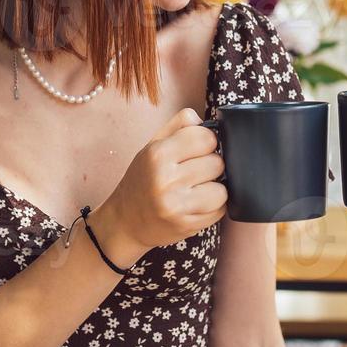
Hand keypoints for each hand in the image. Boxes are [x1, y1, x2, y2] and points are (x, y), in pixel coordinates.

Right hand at [103, 108, 226, 252]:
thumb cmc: (142, 180)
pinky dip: (212, 208)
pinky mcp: (186, 225)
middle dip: (210, 166)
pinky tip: (195, 206)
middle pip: (217, 163)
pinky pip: (220, 211)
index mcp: (158, 154)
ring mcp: (176, 205)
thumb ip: (178, 126)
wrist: (125, 222)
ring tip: (196, 190)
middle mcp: (166, 180)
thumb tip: (205, 121)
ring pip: (222, 190)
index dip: (207, 142)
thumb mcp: (152, 147)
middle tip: (193, 173)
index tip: (198, 150)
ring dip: (214, 190)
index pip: (206, 137)